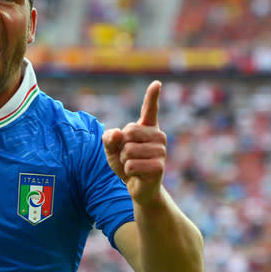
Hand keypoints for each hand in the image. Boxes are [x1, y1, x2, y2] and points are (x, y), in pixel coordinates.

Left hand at [102, 81, 166, 205]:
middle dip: (120, 148)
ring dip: (123, 161)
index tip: (157, 83)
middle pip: (127, 133)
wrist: (138, 187)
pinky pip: (131, 165)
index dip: (152, 96)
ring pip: (128, 151)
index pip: (149, 109)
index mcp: (147, 128)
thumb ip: (109, 139)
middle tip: (127, 157)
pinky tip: (137, 175)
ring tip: (132, 166)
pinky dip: (128, 172)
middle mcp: (158, 136)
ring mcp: (161, 151)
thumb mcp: (111, 149)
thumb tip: (117, 133)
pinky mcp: (159, 166)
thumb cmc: (125, 164)